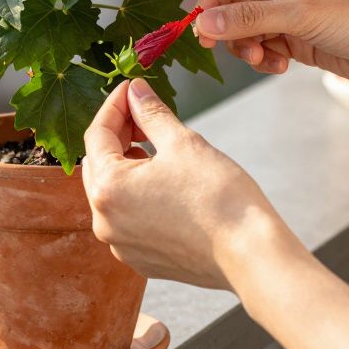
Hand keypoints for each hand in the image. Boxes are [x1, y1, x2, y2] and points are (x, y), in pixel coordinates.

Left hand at [82, 79, 297, 290]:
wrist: (251, 255)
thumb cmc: (220, 200)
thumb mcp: (183, 143)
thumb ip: (151, 113)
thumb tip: (136, 91)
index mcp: (107, 189)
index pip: (97, 135)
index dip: (115, 105)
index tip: (131, 88)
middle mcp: (105, 222)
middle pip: (99, 165)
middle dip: (118, 135)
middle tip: (144, 115)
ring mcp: (121, 245)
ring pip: (112, 193)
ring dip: (127, 166)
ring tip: (156, 148)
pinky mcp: (141, 259)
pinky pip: (128, 219)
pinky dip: (138, 196)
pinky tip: (164, 183)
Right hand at [195, 0, 348, 90]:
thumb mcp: (303, 16)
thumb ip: (250, 19)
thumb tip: (203, 22)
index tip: (199, 25)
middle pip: (240, 2)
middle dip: (232, 27)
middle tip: (222, 48)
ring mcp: (297, 10)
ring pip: (250, 27)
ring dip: (249, 46)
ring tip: (264, 60)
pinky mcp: (303, 37)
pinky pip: (267, 45)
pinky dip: (266, 57)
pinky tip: (279, 66)